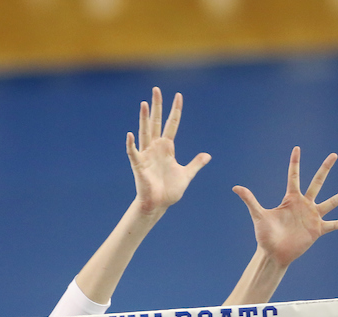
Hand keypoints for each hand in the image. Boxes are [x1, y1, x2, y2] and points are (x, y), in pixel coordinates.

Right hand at [127, 87, 210, 216]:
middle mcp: (156, 148)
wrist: (158, 205)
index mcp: (167, 148)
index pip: (172, 124)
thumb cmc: (169, 191)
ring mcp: (146, 155)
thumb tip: (207, 155)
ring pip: (145, 132)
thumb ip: (196, 164)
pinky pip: (134, 153)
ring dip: (144, 119)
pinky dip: (131, 145)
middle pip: (156, 122)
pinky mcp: (139, 166)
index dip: (175, 110)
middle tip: (156, 89)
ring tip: (144, 103)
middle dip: (157, 106)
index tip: (178, 95)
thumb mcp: (186, 174)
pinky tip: (130, 135)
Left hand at [233, 147, 337, 267]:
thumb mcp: (258, 215)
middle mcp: (304, 205)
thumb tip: (235, 187)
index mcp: (290, 199)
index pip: (294, 176)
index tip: (297, 148)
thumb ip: (250, 200)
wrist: (273, 253)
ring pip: (332, 201)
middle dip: (325, 168)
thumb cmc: (265, 236)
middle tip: (334, 155)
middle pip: (317, 182)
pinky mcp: (318, 229)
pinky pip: (335, 224)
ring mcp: (313, 216)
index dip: (295, 162)